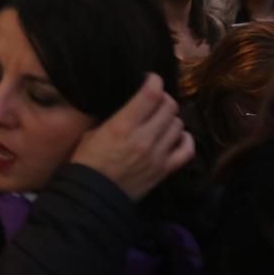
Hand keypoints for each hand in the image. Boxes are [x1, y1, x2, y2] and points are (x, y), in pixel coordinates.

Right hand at [70, 74, 193, 201]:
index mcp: (123, 125)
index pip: (150, 94)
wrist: (93, 196)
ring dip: (171, 118)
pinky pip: (187, 150)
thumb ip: (115, 119)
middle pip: (169, 107)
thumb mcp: (93, 133)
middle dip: (163, 98)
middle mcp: (145, 137)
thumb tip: (130, 109)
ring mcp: (158, 154)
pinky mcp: (165, 170)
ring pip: (178, 125)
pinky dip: (185, 139)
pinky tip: (178, 135)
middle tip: (155, 99)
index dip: (154, 81)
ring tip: (161, 119)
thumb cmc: (87, 162)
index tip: (150, 78)